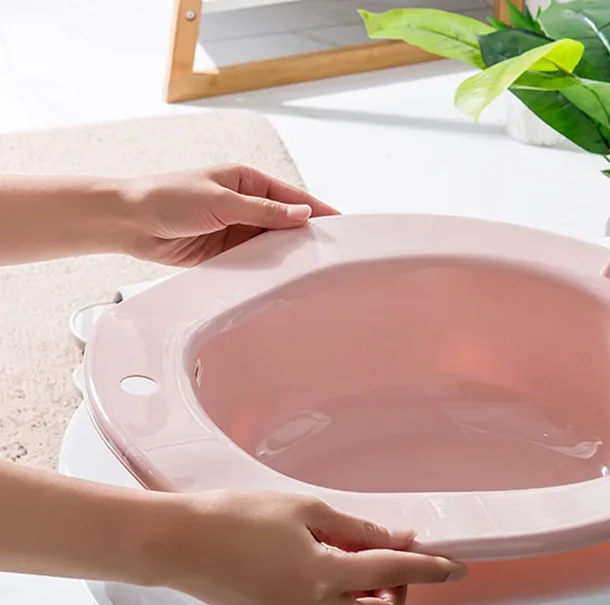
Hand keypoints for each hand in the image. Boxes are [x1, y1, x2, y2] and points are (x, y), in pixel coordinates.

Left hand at [118, 163, 337, 266]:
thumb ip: (263, 211)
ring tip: (308, 271)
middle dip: (305, 238)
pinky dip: (265, 270)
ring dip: (284, 257)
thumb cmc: (167, 197)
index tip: (342, 224)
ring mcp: (236, 231)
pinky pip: (253, 263)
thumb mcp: (221, 200)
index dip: (318, 211)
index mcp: (247, 181)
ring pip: (271, 246)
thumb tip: (301, 214)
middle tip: (329, 255)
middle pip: (285, 224)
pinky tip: (278, 279)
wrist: (129, 221)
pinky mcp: (225, 254)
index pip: (292, 198)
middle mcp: (245, 206)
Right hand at [165, 492, 466, 604]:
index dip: (430, 568)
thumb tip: (395, 537)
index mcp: (321, 578)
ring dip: (370, 600)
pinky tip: (325, 570)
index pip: (394, 574)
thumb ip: (357, 528)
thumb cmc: (234, 518)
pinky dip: (341, 602)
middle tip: (390, 559)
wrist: (180, 544)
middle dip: (400, 594)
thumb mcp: (305, 510)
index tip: (453, 565)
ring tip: (353, 560)